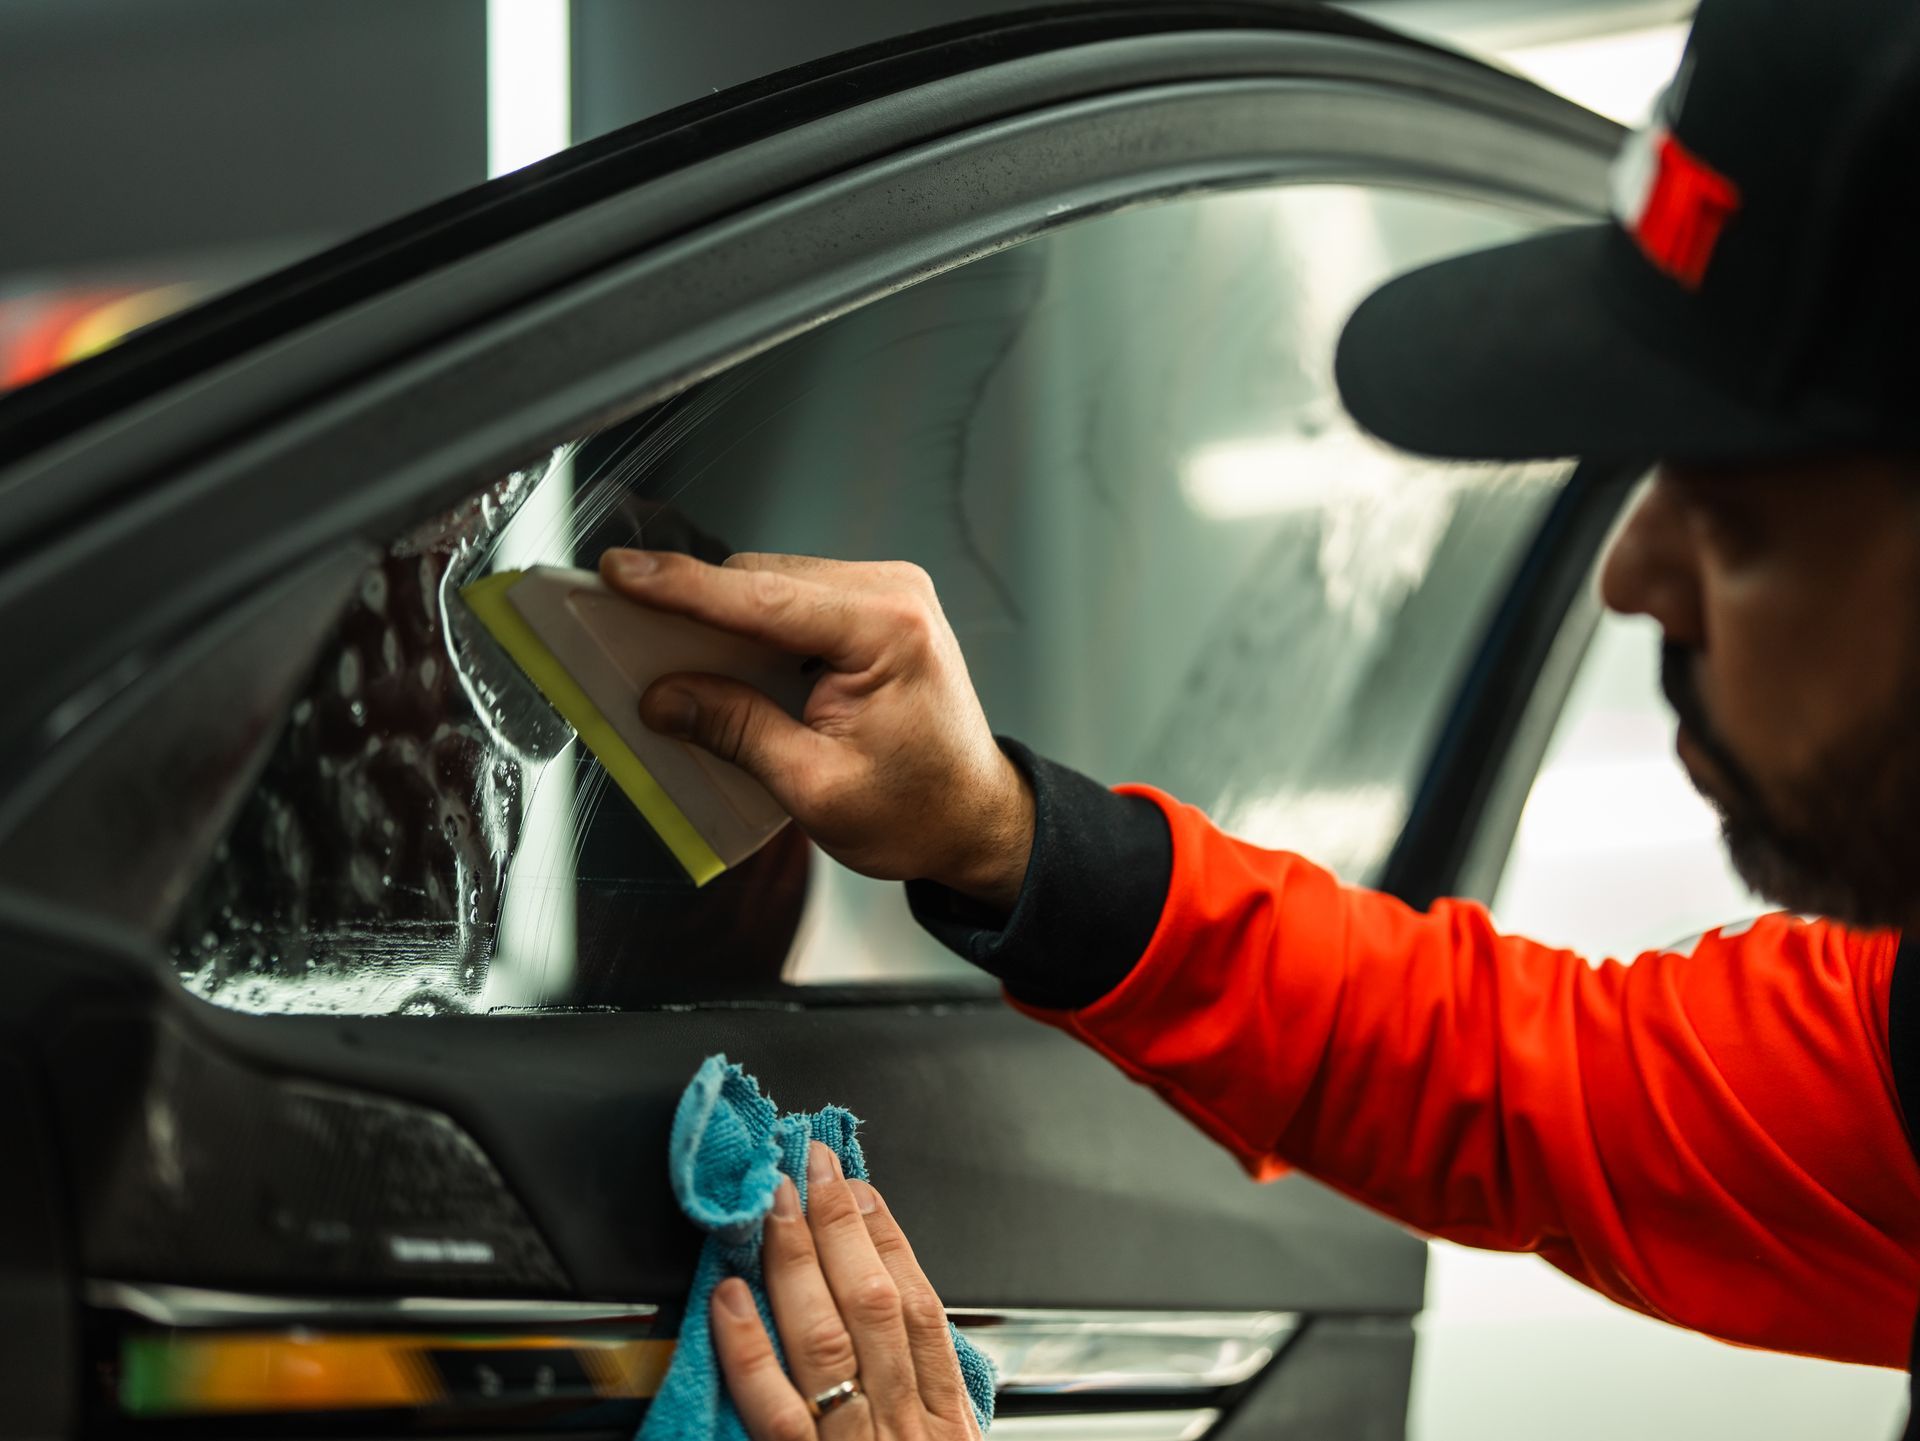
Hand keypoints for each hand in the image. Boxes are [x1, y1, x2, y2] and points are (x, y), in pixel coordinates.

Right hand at [599, 549, 1032, 911]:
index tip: (620, 574)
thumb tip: (665, 697)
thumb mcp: (814, 787)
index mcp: (888, 631)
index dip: (682, 588)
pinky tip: (716, 662)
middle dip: (689, 608)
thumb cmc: (919, 812)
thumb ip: (735, 731)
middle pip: (761, 582)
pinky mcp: (874, 611)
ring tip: (662, 655)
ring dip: (718, 620)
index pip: (762, 600)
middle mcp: (893, 596)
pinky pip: (793, 604)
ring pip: (771, 588)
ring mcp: (887, 597)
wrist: (976, 821)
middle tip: (620, 632)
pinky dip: (749, 630)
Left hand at [712, 1141, 982, 1439]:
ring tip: (774, 1203)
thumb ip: (927, 1396)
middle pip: (872, 1305)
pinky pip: (774, 1410)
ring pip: (826, 1339)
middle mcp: (905, 1424)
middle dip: (840, 1225)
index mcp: (946, 1420)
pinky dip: (749, 1348)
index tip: (859, 1190)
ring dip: (796, 1260)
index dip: (888, 1238)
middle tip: (812, 1166)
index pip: (920, 1306)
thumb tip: (892, 1312)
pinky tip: (729, 1298)